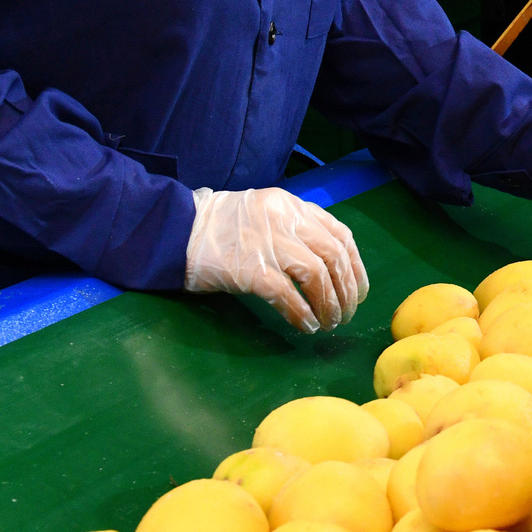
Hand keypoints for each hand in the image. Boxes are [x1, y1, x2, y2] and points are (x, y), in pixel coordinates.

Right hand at [185, 187, 368, 332]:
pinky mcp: (249, 268)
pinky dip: (302, 313)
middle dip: (346, 290)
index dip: (355, 266)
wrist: (173, 230)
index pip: (340, 234)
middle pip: (334, 256)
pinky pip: (287, 295)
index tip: (358, 291)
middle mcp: (284, 219)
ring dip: (329, 304)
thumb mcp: (265, 215)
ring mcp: (267, 242)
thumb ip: (296, 230)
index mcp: (291, 205)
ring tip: (328, 323)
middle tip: (346, 314)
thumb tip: (330, 267)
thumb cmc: (220, 229)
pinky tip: (306, 326)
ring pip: (316, 275)